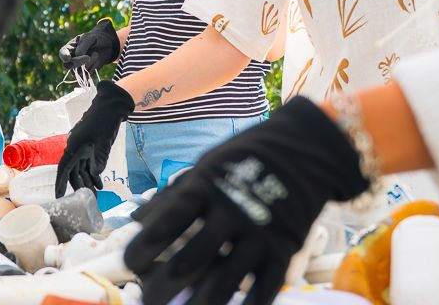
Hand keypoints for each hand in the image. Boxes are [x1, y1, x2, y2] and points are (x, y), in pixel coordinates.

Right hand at [54, 81, 132, 197]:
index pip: (64, 169)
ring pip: (81, 169)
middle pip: (73, 172)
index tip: (58, 196)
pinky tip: (99, 183)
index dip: (60, 183)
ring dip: (88, 181)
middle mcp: (75, 149)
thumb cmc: (104, 122)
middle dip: (79, 186)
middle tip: (87, 200)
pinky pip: (88, 164)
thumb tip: (95, 174)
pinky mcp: (89, 147)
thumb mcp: (103, 143)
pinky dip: (94, 173)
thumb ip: (99, 160)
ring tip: (96, 195)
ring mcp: (82, 148)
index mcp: (74, 147)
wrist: (110, 106)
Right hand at [62, 18, 119, 71]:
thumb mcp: (90, 38)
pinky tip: (97, 60)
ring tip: (96, 54)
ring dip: (88, 64)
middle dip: (77, 62)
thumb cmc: (96, 39)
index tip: (68, 58)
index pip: (62, 53)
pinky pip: (86, 75)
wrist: (106, 44)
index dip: (63, 56)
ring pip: (77, 72)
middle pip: (68, 65)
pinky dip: (92, 69)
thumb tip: (78, 55)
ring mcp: (78, 67)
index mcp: (69, 48)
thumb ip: (83, 46)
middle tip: (87, 57)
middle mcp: (71, 59)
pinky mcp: (86, 73)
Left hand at [123, 97, 370, 304]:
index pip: (164, 225)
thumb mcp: (206, 165)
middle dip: (161, 288)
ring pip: (222, 283)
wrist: (308, 148)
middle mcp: (229, 215)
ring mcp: (259, 235)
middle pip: (187, 262)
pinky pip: (263, 289)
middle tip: (148, 300)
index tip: (130, 265)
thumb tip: (137, 220)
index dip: (142, 250)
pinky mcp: (284, 250)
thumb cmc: (247, 156)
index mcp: (205, 189)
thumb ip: (173, 195)